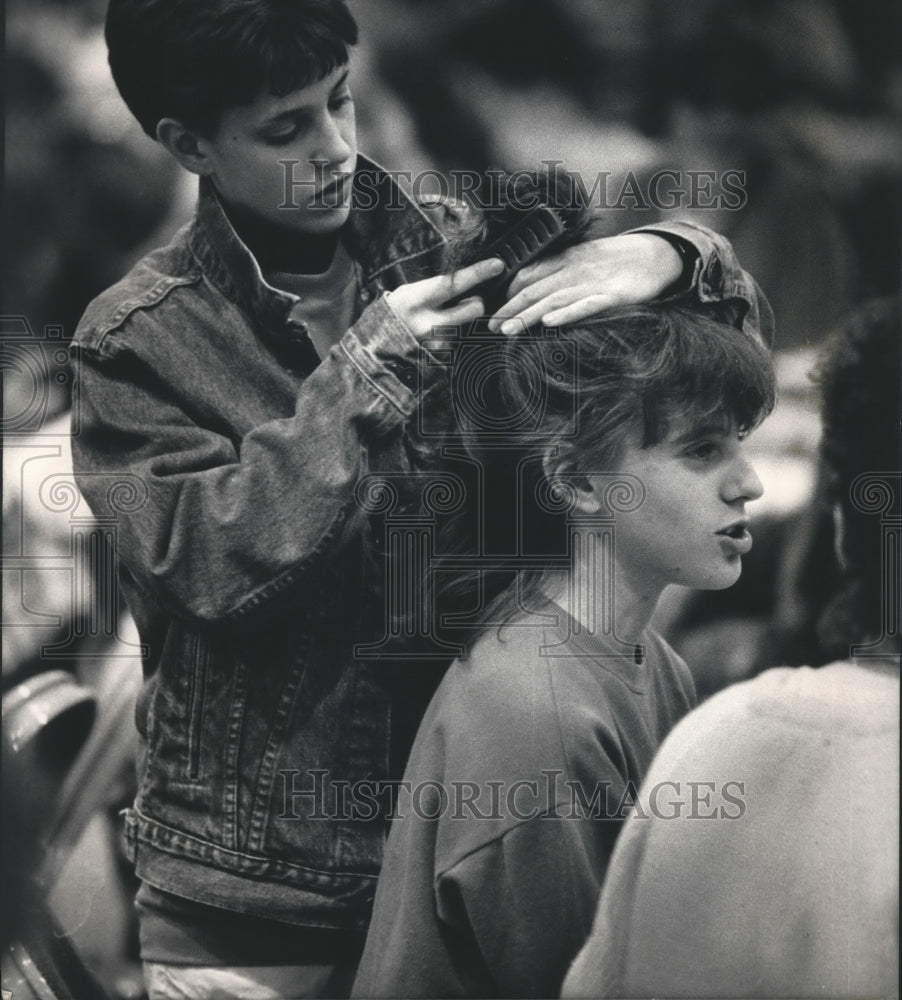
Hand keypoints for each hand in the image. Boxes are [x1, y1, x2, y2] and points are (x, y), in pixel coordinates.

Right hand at [386, 257, 504, 339]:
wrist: (379, 347)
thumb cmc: (396, 314)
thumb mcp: (410, 293)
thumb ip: (435, 288)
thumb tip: (464, 278)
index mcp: (417, 300)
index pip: (453, 283)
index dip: (478, 273)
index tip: (497, 265)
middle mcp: (429, 324)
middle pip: (474, 308)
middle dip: (476, 302)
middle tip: (467, 301)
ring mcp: (438, 344)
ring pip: (468, 325)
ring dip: (462, 322)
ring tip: (441, 323)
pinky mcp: (443, 359)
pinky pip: (460, 342)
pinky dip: (455, 337)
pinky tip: (438, 337)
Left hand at [487, 233, 683, 334]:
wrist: (656, 256)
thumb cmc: (617, 262)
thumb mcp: (582, 261)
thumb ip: (557, 272)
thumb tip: (527, 286)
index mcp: (565, 260)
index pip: (528, 276)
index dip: (507, 294)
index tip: (490, 311)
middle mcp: (574, 270)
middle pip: (535, 290)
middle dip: (510, 309)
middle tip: (489, 326)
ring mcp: (592, 283)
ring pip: (553, 300)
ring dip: (528, 315)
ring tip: (508, 330)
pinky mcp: (612, 296)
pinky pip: (586, 306)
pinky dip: (567, 313)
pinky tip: (549, 322)